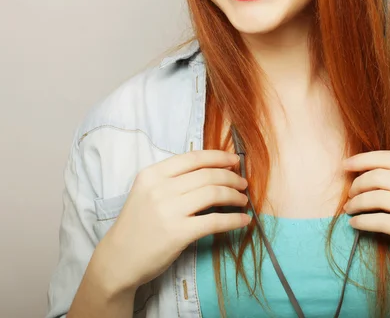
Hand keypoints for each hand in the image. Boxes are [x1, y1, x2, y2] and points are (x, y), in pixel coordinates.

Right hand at [95, 150, 249, 294]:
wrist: (118, 260)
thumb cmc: (137, 224)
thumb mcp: (147, 191)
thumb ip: (173, 179)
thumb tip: (213, 169)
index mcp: (153, 174)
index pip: (194, 157)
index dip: (219, 157)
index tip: (234, 161)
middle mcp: (160, 188)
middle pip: (208, 175)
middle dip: (231, 177)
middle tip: (243, 184)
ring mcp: (169, 210)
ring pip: (214, 194)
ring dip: (234, 196)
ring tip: (243, 200)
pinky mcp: (178, 233)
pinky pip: (214, 221)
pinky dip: (234, 219)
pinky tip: (243, 220)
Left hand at [342, 151, 389, 276]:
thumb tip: (372, 169)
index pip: (388, 158)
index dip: (363, 159)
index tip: (346, 165)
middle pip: (378, 177)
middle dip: (357, 184)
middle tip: (349, 193)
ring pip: (375, 198)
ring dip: (356, 203)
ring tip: (349, 208)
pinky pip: (379, 221)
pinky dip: (362, 222)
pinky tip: (355, 224)